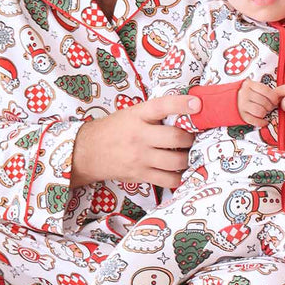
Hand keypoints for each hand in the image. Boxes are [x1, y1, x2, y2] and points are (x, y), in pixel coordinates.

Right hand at [69, 95, 200, 188]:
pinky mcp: (140, 174)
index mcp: (137, 115)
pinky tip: (178, 171)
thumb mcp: (131, 114)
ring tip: (186, 154)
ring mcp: (140, 157)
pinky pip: (168, 180)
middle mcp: (139, 136)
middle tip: (191, 138)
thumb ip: (155, 113)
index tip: (197, 105)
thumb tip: (188, 110)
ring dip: (187, 158)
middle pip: (175, 138)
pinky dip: (178, 177)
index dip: (181, 104)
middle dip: (190, 138)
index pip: (161, 106)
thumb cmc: (114, 129)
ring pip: (176, 161)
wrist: (86, 152)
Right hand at [237, 80, 277, 125]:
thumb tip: (278, 97)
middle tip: (269, 107)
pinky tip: (263, 121)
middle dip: (270, 107)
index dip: (273, 97)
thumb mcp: (251, 87)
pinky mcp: (241, 115)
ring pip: (260, 112)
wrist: (228, 100)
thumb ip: (263, 90)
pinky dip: (261, 122)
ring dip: (265, 114)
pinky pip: (255, 121)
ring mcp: (242, 105)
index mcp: (249, 85)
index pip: (266, 91)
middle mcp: (244, 94)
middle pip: (264, 102)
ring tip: (264, 112)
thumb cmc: (245, 94)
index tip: (275, 101)